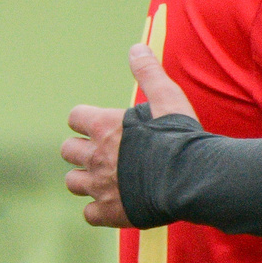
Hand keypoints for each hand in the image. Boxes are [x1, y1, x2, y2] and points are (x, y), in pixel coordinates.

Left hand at [62, 44, 192, 227]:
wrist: (193, 178)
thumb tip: (136, 47)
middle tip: (103, 153)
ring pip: (73, 182)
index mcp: (104, 127)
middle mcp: (96, 157)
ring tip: (105, 179)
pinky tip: (114, 204)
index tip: (99, 125)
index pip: (75, 118)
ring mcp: (100, 187)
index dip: (86, 121)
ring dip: (84, 180)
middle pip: (68, 151)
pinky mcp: (110, 213)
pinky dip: (99, 210)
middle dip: (81, 151)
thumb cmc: (181, 137)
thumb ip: (149, 73)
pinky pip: (89, 214)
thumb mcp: (167, 98)